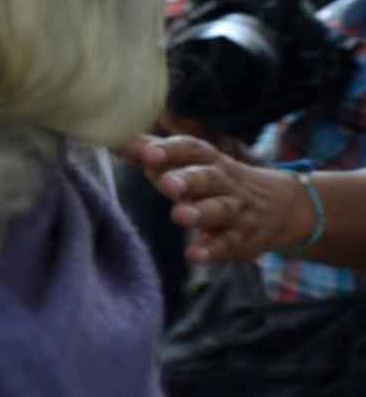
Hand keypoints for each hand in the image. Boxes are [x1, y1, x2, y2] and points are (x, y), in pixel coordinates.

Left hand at [128, 135, 313, 264]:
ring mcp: (236, 211)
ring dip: (200, 213)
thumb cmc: (216, 180)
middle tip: (166, 183)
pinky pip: (228, 243)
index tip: (146, 151)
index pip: (192, 149)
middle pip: (208, 177)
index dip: (170, 149)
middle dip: (187, 179)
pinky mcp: (242, 238)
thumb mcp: (191, 164)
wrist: (281, 207)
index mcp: (209, 161)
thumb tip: (115, 140)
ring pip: (220, 209)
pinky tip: (194, 256)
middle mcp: (225, 183)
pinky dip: (212, 249)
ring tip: (179, 216)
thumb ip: (154, 155)